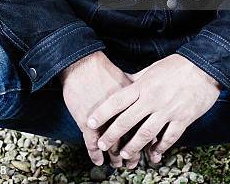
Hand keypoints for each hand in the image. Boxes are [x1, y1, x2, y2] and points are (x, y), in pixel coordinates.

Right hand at [59, 51, 141, 167]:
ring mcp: (104, 120)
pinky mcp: (87, 123)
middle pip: (130, 140)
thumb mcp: (126, 80)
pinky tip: (98, 160)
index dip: (146, 140)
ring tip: (116, 164)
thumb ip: (137, 93)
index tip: (147, 148)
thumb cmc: (103, 70)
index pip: (144, 126)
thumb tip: (147, 96)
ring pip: (113, 146)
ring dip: (115, 157)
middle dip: (132, 153)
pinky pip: (92, 145)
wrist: (82, 65)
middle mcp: (121, 114)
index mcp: (134, 103)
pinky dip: (95, 155)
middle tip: (133, 162)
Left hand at [86, 54, 221, 161]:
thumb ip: (137, 78)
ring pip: (146, 134)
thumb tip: (123, 82)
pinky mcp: (183, 119)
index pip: (118, 100)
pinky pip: (169, 138)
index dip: (102, 113)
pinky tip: (153, 155)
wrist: (204, 67)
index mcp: (144, 85)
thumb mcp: (153, 68)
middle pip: (127, 120)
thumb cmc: (178, 65)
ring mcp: (168, 110)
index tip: (90, 123)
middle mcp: (153, 99)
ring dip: (133, 147)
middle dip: (112, 135)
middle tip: (102, 145)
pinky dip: (160, 149)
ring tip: (124, 155)